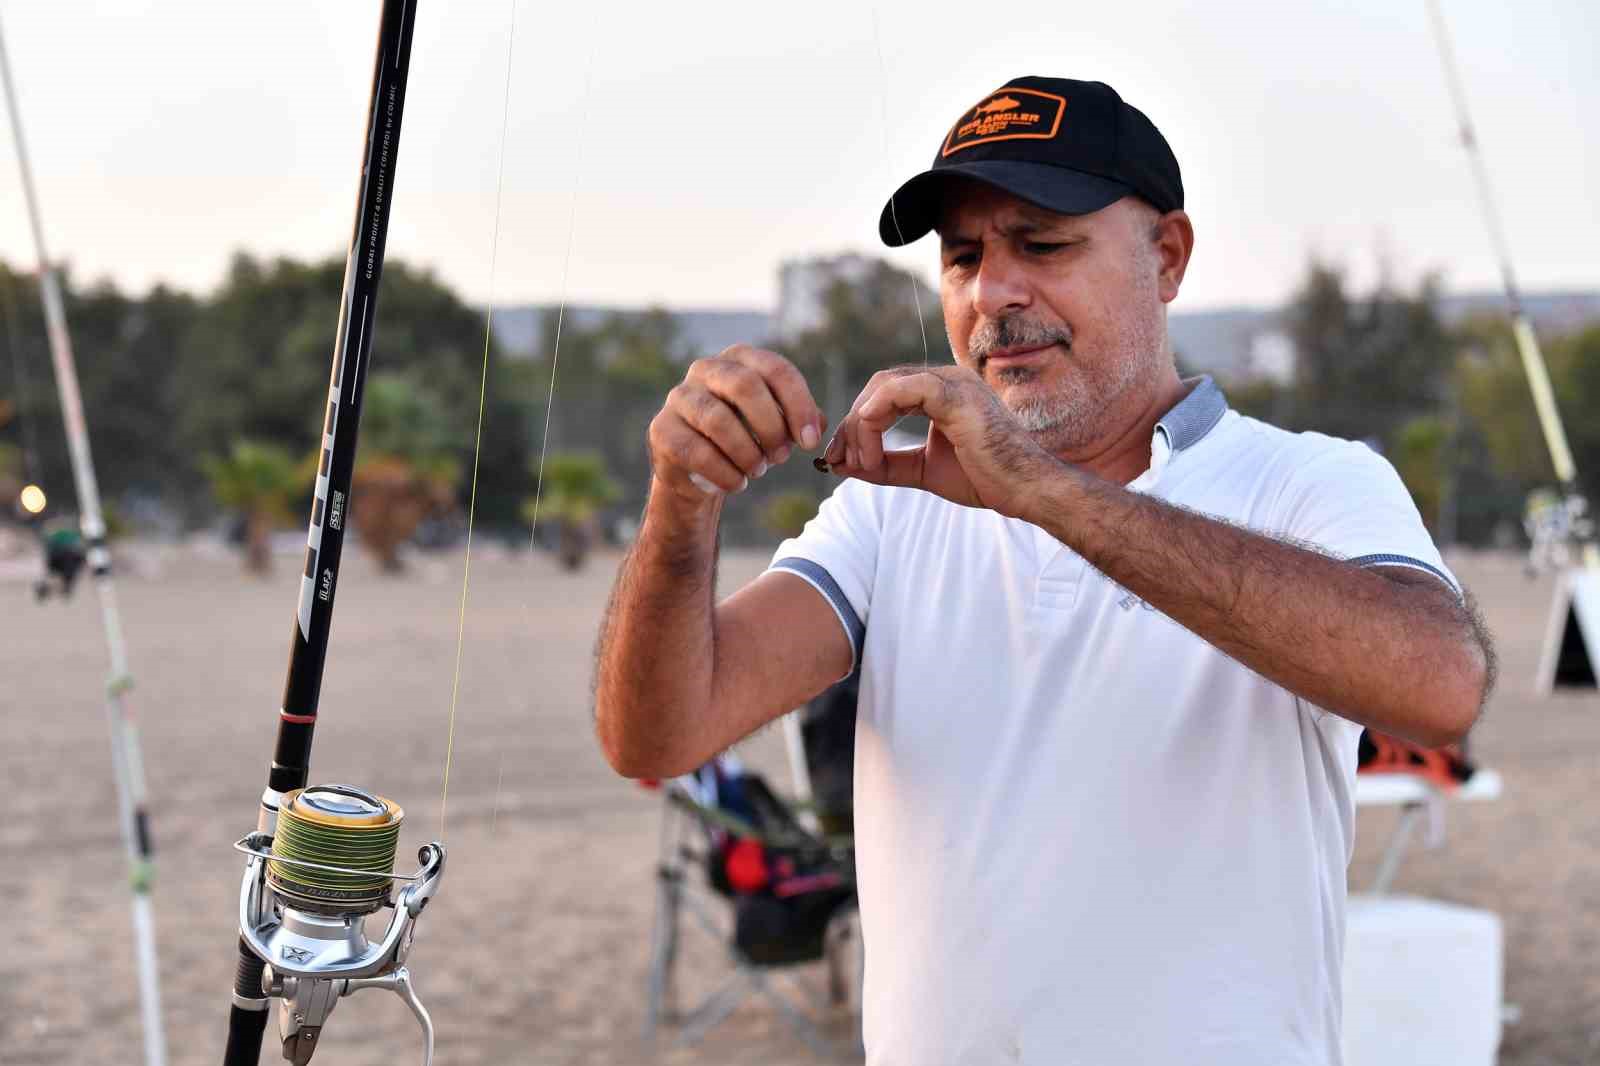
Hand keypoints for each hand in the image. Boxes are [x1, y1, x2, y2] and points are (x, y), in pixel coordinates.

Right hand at [648, 345, 825, 505]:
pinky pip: (698, 452)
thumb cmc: (743, 438)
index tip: (811, 442)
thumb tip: (818, 424)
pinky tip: (737, 483)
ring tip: (758, 470)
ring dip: (748, 453)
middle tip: (782, 457)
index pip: (775, 369)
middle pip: (745, 386)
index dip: (799, 405)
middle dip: (771, 427)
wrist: (695, 469)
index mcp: (739, 359)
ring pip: (719, 421)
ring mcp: (679, 398)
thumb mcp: (776, 425)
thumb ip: (800, 420)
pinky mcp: (662, 430)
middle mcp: (705, 370)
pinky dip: (726, 473)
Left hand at [822, 365, 1058, 518]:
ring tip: (860, 463)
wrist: (1024, 490)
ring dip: (860, 426)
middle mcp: (946, 380)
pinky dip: (875, 415)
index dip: (855, 425)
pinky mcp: (955, 395)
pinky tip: (869, 447)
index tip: (839, 460)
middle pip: (877, 387)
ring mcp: (952, 383)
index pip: (883, 394)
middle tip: (839, 462)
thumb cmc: (984, 479)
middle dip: (851, 425)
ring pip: (884, 386)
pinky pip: (901, 390)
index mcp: (940, 393)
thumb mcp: (923, 471)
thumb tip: (844, 465)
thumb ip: (887, 464)